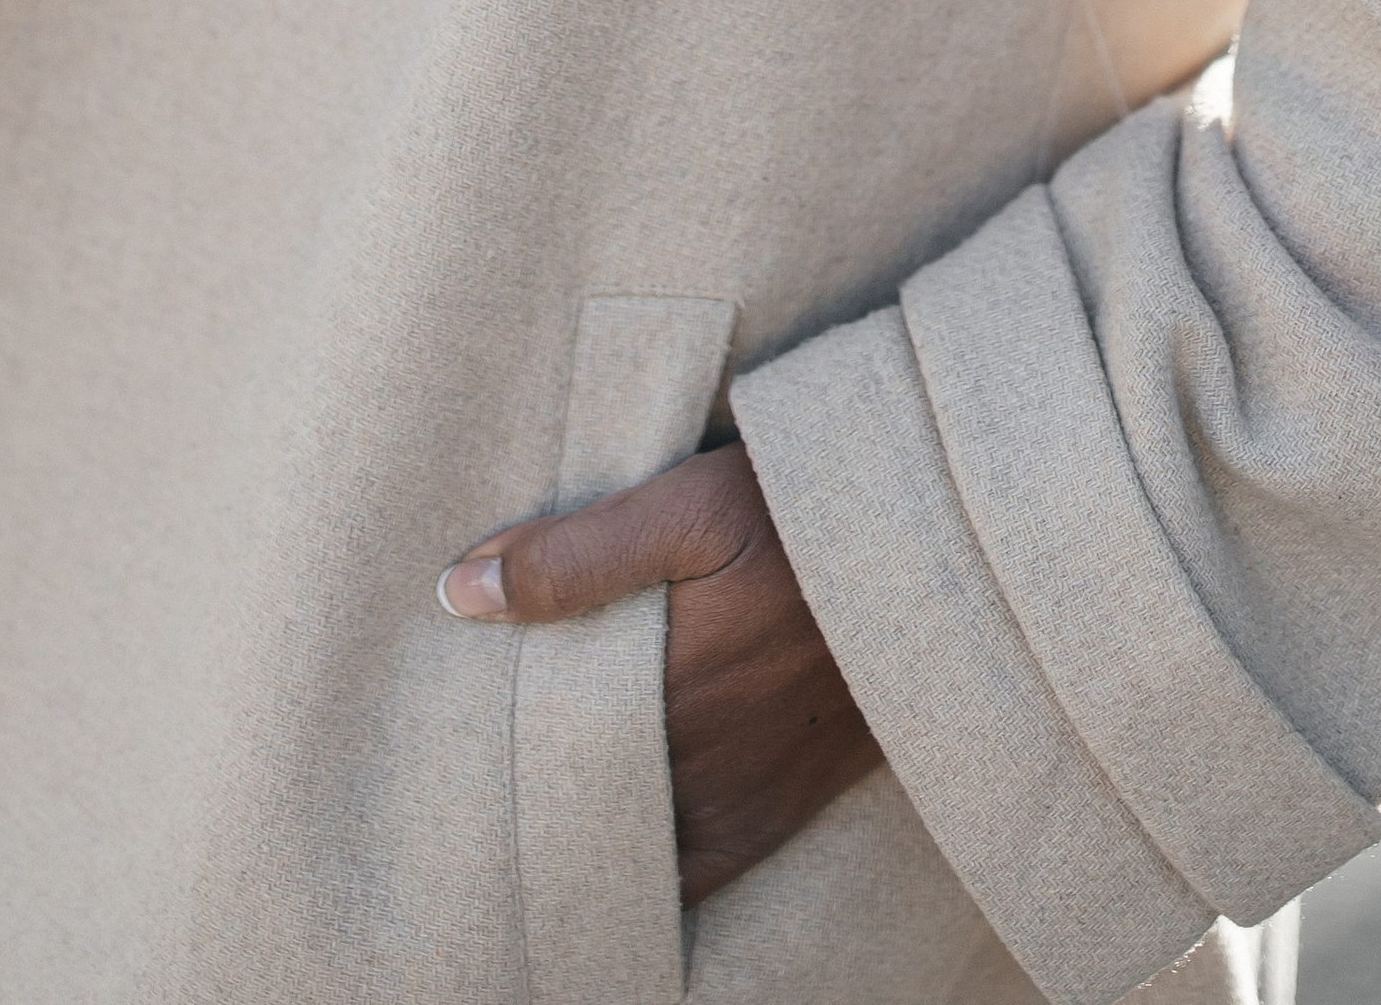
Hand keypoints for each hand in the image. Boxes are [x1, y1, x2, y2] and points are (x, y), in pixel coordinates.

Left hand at [438, 440, 880, 901]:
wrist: (929, 553)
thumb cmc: (797, 516)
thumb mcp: (686, 506)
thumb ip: (573, 557)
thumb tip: (458, 591)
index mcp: (660, 689)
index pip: (544, 745)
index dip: (493, 742)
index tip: (451, 730)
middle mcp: (694, 762)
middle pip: (584, 794)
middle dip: (531, 783)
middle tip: (474, 775)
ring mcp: (740, 797)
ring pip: (632, 839)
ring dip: (585, 823)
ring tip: (532, 807)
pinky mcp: (780, 809)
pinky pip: (698, 873)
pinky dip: (651, 874)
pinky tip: (619, 855)